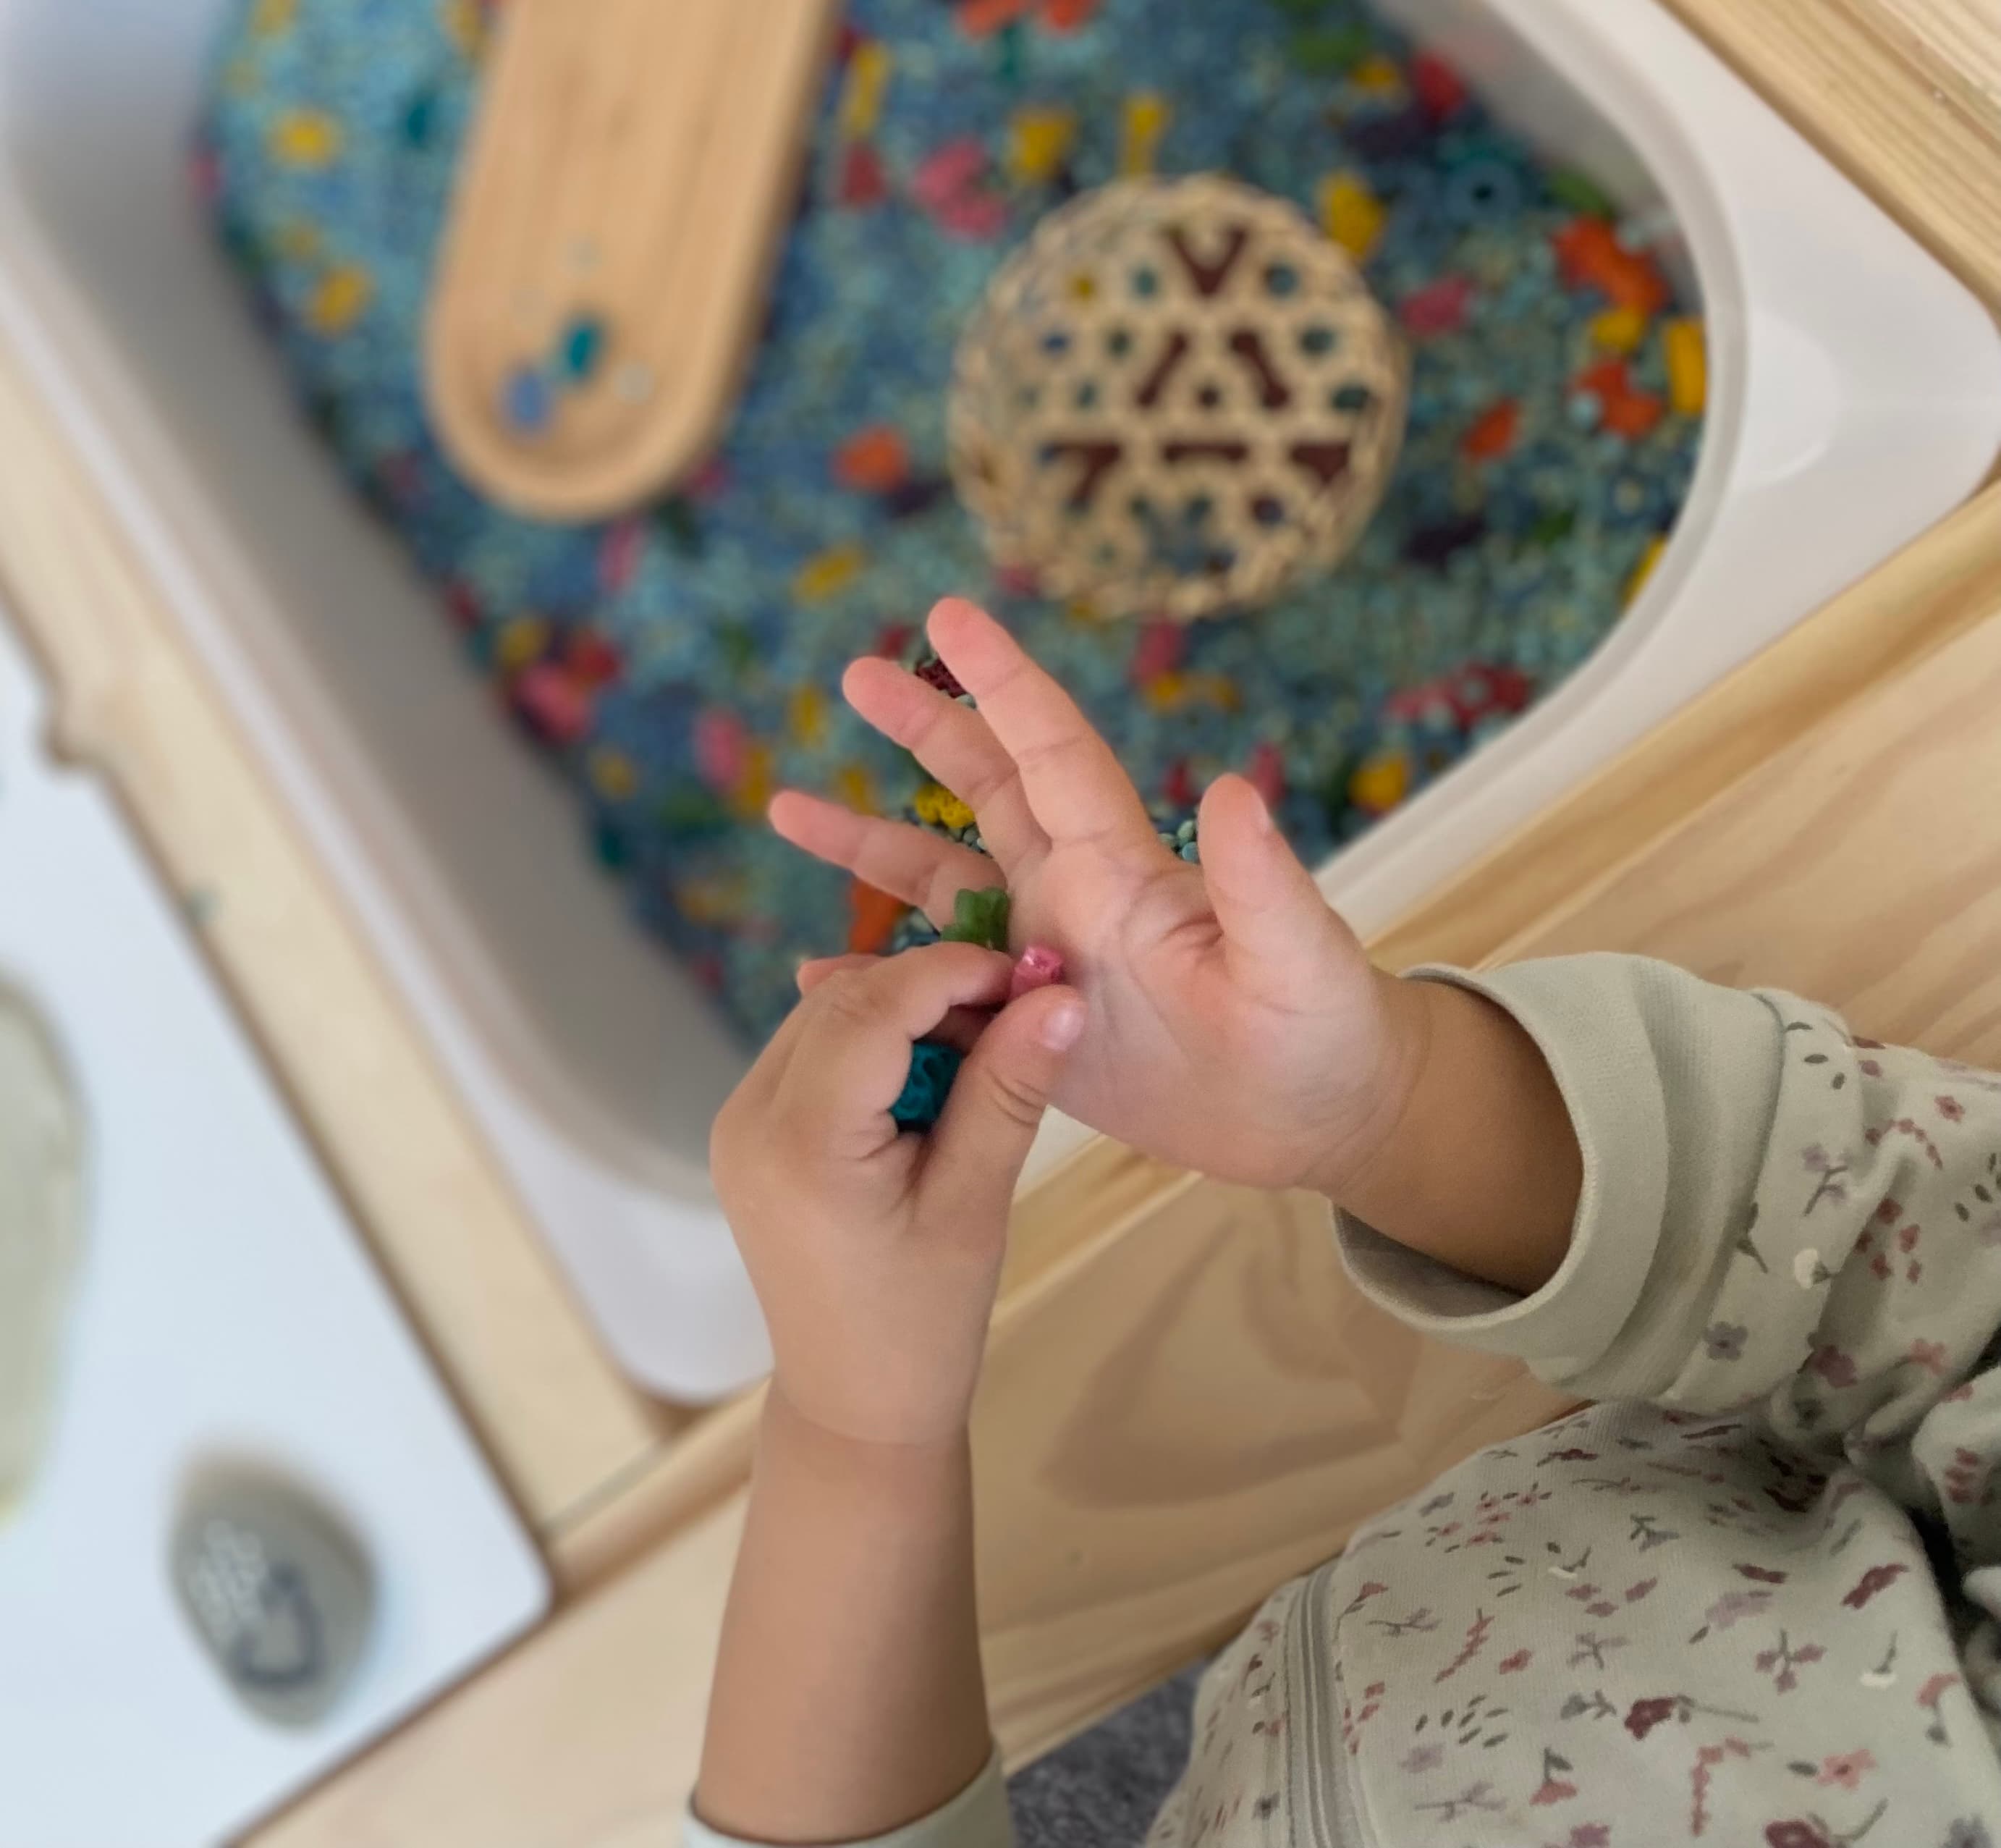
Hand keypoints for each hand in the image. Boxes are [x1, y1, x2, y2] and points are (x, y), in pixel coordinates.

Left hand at [710, 939, 1085, 1445]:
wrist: (855, 1402)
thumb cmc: (924, 1319)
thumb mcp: (975, 1202)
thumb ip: (1008, 1091)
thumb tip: (1062, 997)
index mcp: (803, 1145)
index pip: (872, 1008)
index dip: (951, 973)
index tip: (1028, 977)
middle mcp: (750, 1119)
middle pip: (843, 1001)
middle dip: (930, 989)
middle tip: (1014, 1018)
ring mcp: (738, 1124)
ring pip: (826, 1016)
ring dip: (903, 1013)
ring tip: (978, 1058)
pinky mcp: (748, 1133)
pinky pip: (812, 1050)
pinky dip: (873, 1044)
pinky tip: (928, 1082)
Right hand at [769, 597, 1428, 1196]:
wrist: (1312, 1116)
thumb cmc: (1319, 1028)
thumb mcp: (1298, 955)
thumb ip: (1261, 881)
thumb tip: (1237, 788)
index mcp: (1125, 868)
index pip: (1052, 754)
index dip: (1002, 684)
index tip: (950, 616)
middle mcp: (1075, 897)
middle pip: (984, 792)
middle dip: (925, 727)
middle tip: (858, 674)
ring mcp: (1047, 959)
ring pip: (941, 886)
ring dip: (870, 846)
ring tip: (789, 808)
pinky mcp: (1031, 1028)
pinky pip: (938, 991)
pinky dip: (877, 981)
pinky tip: (816, 978)